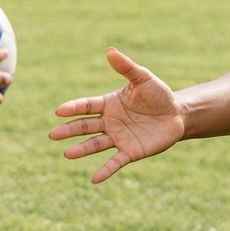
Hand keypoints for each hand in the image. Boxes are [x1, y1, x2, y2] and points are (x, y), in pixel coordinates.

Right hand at [50, 47, 185, 183]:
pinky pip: (115, 162)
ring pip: (96, 144)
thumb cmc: (158, 95)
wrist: (177, 115)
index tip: (59, 111)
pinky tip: (94, 179)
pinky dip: (105, 170)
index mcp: (109, 104)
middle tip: (53, 135)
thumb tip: (110, 51)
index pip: (87, 106)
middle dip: (70, 130)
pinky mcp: (130, 152)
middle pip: (85, 126)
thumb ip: (126, 68)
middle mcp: (110, 122)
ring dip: (82, 150)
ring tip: (67, 154)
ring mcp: (119, 138)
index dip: (74, 108)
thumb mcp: (143, 79)